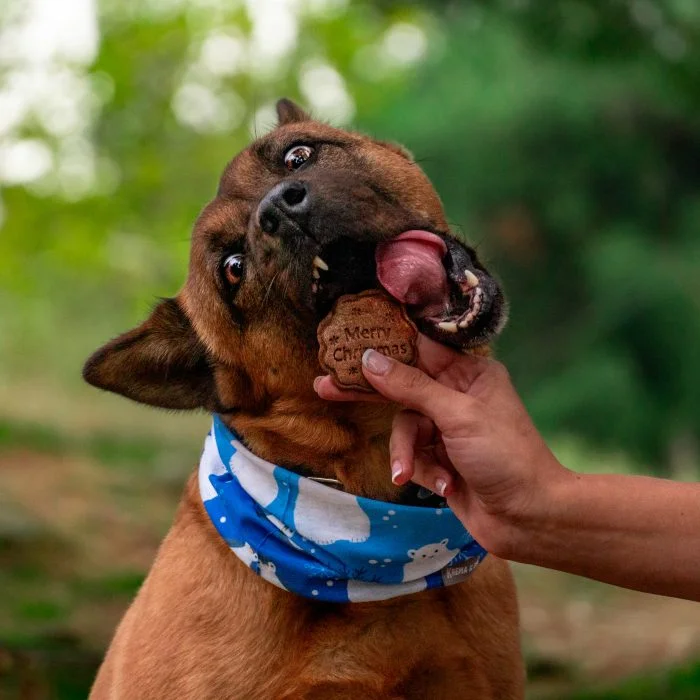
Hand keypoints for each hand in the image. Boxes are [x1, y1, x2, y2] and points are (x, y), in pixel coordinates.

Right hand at [314, 336, 569, 556]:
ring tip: (409, 474)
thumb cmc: (505, 456)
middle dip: (370, 393)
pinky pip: (413, 455)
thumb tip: (370, 359)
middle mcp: (456, 395)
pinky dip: (422, 471)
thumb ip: (411, 387)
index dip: (387, 345)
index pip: (420, 348)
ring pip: (404, 428)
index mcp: (470, 373)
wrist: (529, 518)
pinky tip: (444, 487)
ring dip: (407, 453)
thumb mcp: (458, 416)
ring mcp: (447, 429)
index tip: (351, 339)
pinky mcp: (440, 459)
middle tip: (325, 385)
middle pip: (402, 386)